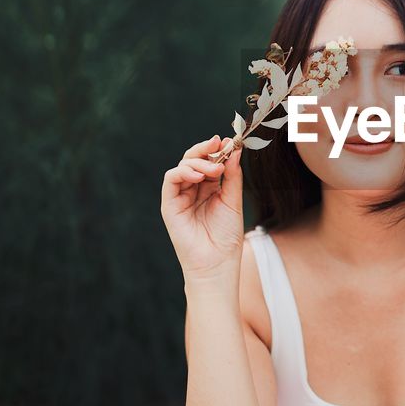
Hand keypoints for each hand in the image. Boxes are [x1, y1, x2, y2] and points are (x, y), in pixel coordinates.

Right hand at [161, 134, 243, 281]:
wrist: (217, 264)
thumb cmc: (226, 238)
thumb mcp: (233, 201)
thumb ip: (232, 176)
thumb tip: (235, 150)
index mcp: (209, 189)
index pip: (209, 162)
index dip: (218, 150)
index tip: (231, 141)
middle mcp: (193, 190)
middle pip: (193, 160)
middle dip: (206, 149)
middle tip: (220, 144)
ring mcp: (180, 197)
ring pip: (182, 166)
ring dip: (198, 161)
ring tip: (214, 168)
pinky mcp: (169, 205)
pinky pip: (170, 180)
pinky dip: (183, 172)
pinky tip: (199, 175)